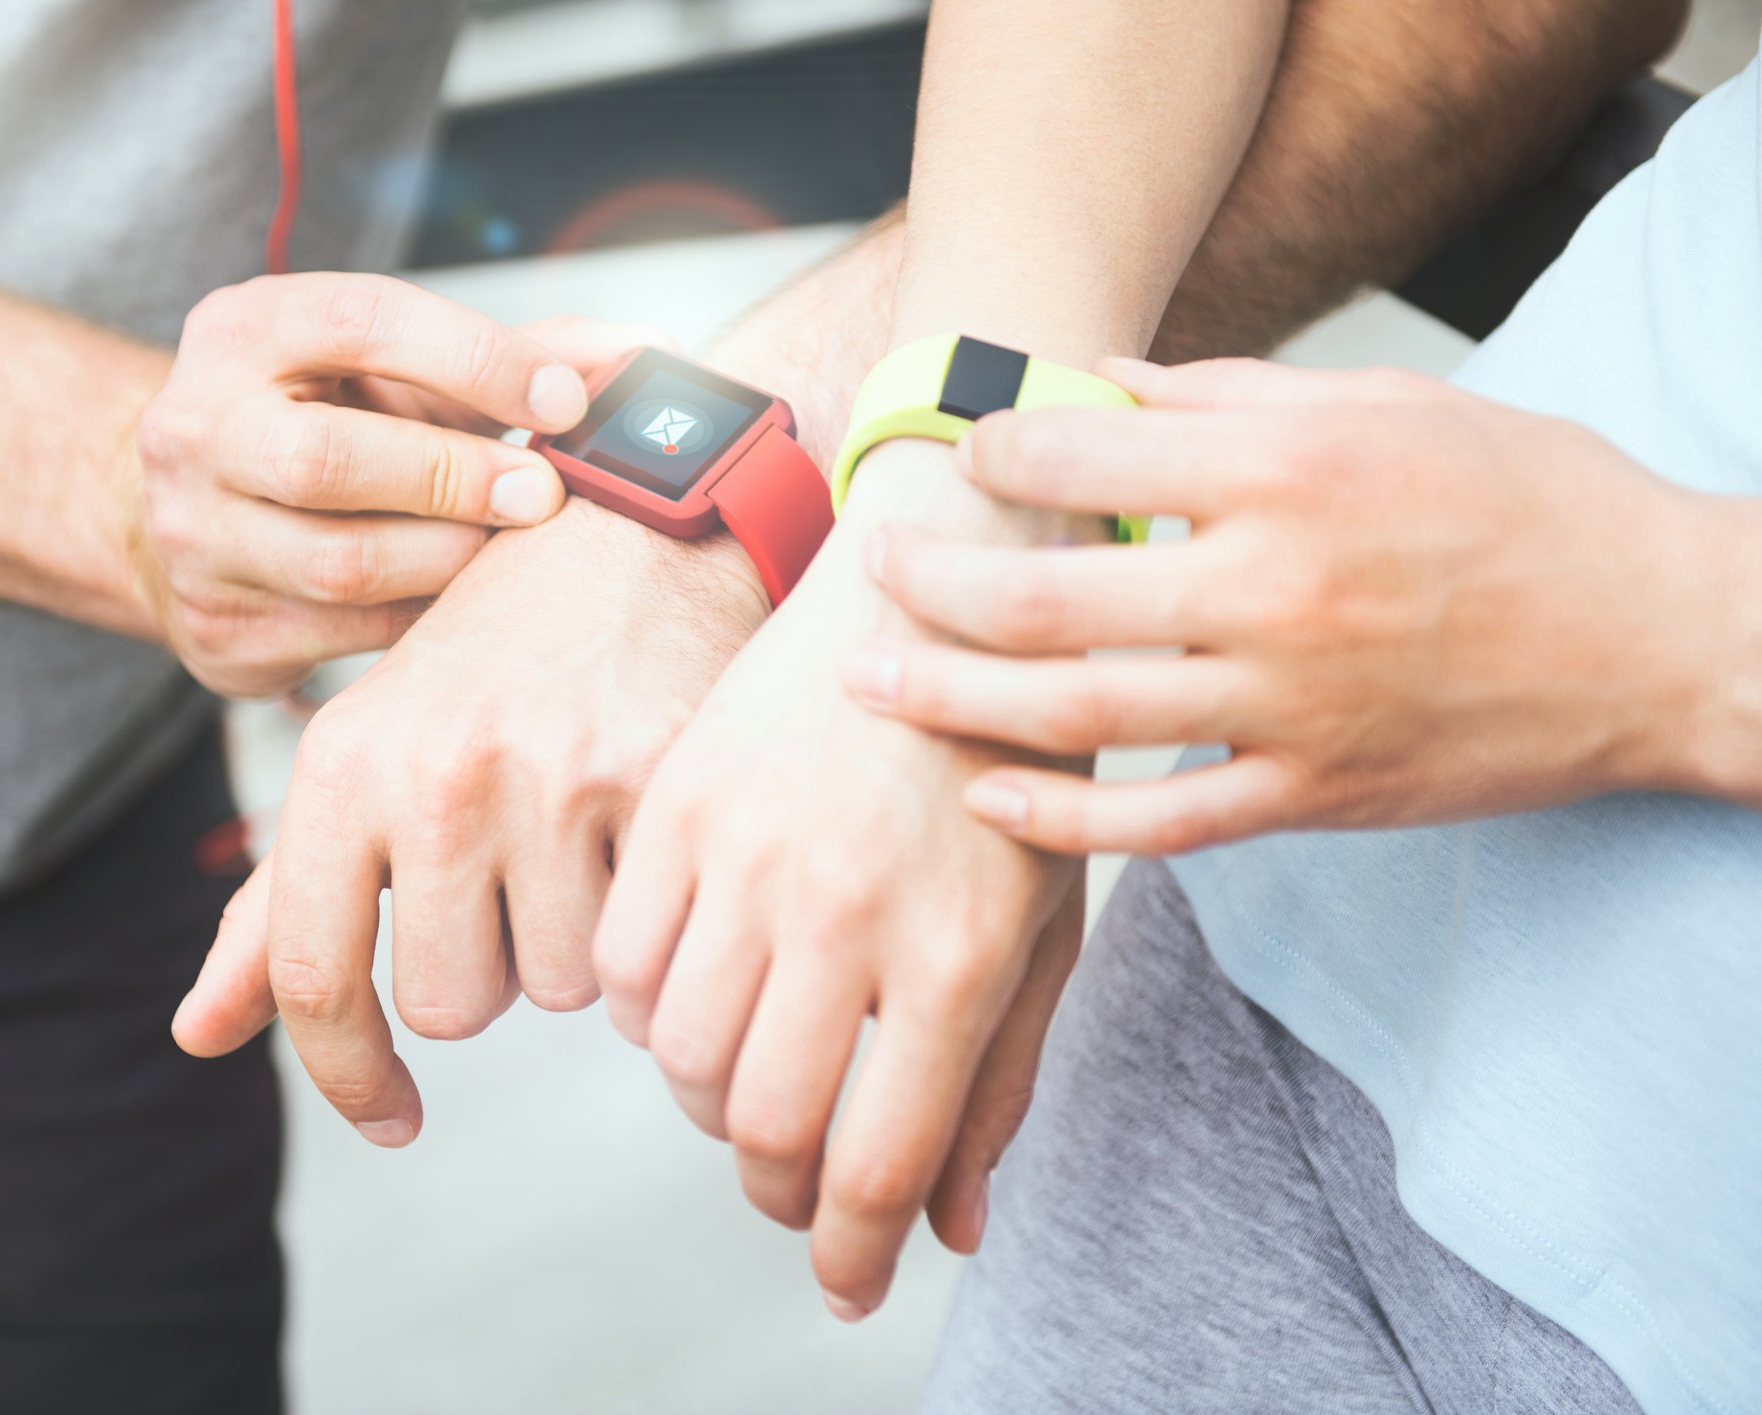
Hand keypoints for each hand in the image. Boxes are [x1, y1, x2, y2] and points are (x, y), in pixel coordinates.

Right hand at [131, 271, 655, 696]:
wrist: (190, 508)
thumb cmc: (326, 420)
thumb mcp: (402, 368)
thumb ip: (518, 353)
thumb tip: (645, 355)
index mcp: (243, 331)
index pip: (360, 322)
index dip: (476, 359)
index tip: (566, 399)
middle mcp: (196, 429)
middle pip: (329, 461)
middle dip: (456, 479)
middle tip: (543, 496)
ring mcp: (196, 539)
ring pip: (341, 566)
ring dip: (449, 562)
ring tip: (512, 556)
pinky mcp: (218, 632)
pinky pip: (347, 638)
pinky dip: (426, 624)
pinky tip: (470, 609)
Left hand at [169, 498, 769, 1141]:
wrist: (626, 526)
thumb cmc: (485, 659)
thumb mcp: (366, 756)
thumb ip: (281, 903)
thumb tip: (197, 1036)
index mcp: (341, 766)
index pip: (315, 978)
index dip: (348, 1076)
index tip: (392, 1117)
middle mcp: (434, 773)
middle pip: (452, 1005)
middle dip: (488, 968)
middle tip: (514, 876)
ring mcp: (548, 777)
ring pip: (559, 985)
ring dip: (571, 943)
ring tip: (580, 837)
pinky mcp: (654, 780)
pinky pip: (643, 941)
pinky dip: (642, 918)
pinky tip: (638, 833)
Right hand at [595, 439, 1082, 1320]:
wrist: (943, 590)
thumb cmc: (1012, 765)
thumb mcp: (1045, 920)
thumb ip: (1000, 1083)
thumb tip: (952, 1230)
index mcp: (956, 952)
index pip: (873, 1163)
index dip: (849, 1252)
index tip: (844, 1282)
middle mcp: (842, 912)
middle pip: (763, 1130)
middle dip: (780, 1194)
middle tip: (801, 1186)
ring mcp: (747, 854)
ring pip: (680, 1060)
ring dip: (715, 1102)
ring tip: (759, 1077)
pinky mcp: (679, 805)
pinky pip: (621, 967)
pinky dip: (652, 1011)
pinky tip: (707, 988)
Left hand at [852, 357, 1727, 854]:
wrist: (1664, 636)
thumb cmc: (1529, 499)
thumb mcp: (1390, 405)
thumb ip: (1229, 395)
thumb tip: (1097, 384)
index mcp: (1292, 472)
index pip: (1087, 458)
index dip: (996, 452)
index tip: (958, 452)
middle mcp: (1277, 590)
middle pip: (1051, 597)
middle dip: (936, 584)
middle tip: (870, 572)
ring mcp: (1292, 708)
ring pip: (1082, 716)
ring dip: (955, 701)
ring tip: (868, 685)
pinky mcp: (1315, 795)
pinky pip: (1160, 825)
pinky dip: (1064, 821)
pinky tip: (985, 798)